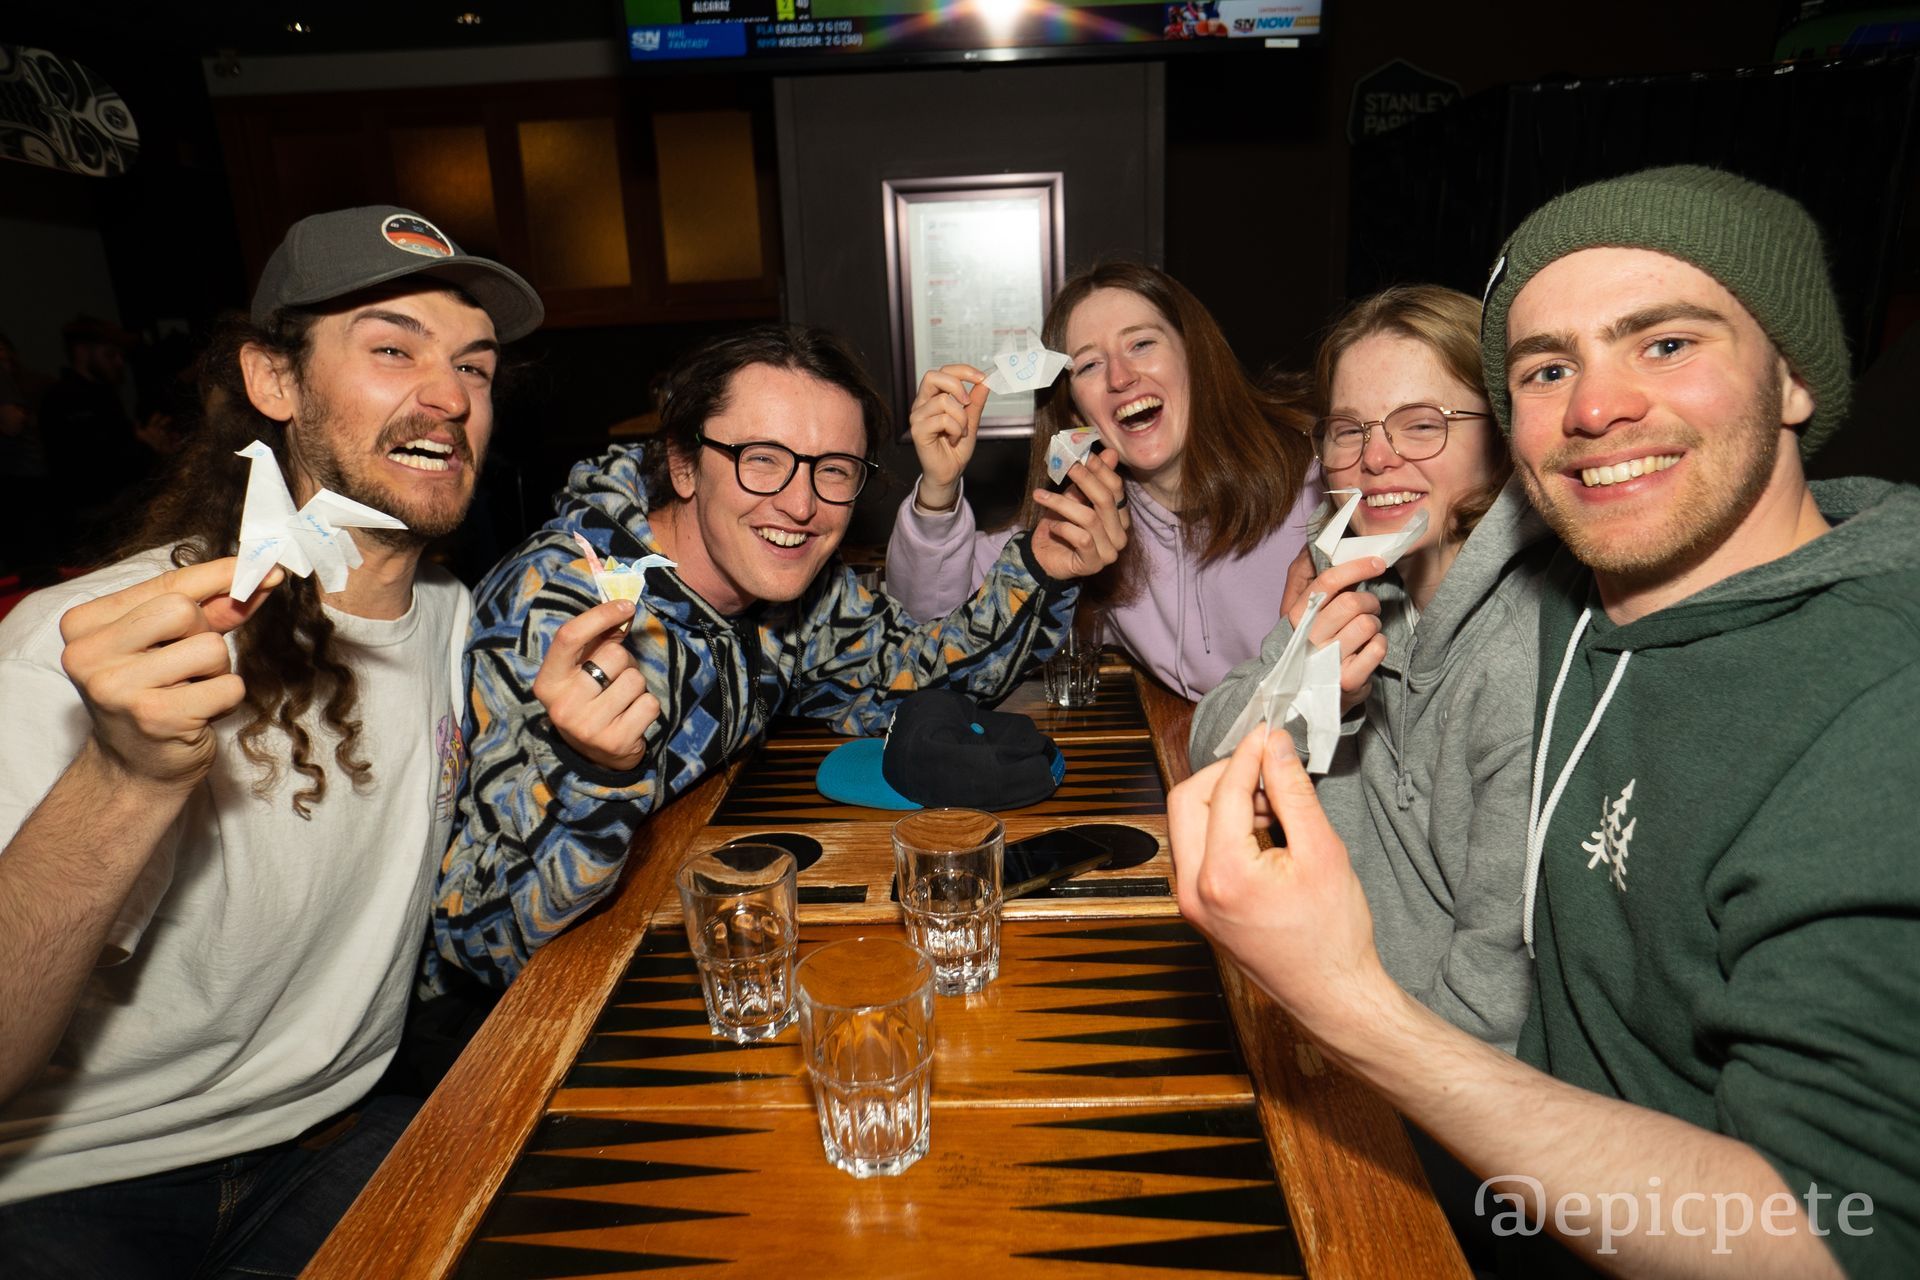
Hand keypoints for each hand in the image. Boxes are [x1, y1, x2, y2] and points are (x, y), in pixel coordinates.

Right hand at [58, 557, 279, 790]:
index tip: (262, 566)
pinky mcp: (154, 717)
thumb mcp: (171, 645)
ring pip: (210, 648)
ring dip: (217, 671)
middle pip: (184, 610)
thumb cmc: (155, 696)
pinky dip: (225, 699)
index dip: (220, 575)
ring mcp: (118, 687)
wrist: (135, 769)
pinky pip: (226, 686)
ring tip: (189, 691)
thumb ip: (212, 609)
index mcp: (84, 624)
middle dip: (206, 634)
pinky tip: (196, 713)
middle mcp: (89, 653)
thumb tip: (263, 577)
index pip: (166, 584)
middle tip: (189, 666)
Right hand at [533, 599, 658, 771]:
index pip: (569, 637)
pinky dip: (648, 706)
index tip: (626, 606)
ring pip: (635, 679)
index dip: (600, 616)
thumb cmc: (590, 701)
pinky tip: (632, 717)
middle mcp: (563, 705)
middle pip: (613, 655)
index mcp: (548, 682)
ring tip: (623, 700)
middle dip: (624, 662)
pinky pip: (650, 704)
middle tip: (616, 679)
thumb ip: (597, 642)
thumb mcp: (581, 672)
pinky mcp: (615, 742)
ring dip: (637, 686)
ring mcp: (588, 726)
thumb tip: (623, 610)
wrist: (594, 756)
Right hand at [906, 364, 988, 510]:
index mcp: (932, 397)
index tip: (981, 378)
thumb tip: (985, 382)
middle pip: (933, 376)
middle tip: (968, 403)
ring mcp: (917, 417)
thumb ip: (976, 401)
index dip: (962, 370)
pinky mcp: (918, 431)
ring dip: (961, 417)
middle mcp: (922, 404)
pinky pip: (943, 419)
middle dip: (957, 386)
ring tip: (961, 431)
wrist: (949, 472)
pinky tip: (953, 439)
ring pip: (944, 401)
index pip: (943, 372)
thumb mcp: (971, 420)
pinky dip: (955, 429)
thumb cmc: (955, 448)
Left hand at [1028, 448, 1129, 581]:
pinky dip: (1063, 528)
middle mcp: (1119, 535)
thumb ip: (1090, 479)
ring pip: (1090, 518)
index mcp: (1119, 516)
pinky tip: (1052, 526)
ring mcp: (1109, 552)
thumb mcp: (1073, 498)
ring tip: (1041, 496)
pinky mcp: (1093, 564)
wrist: (1044, 557)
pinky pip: (1082, 539)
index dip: (1099, 469)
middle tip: (1064, 465)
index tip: (1080, 453)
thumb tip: (1109, 452)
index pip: (1116, 488)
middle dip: (1084, 479)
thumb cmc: (1061, 526)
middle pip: (1105, 500)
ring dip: (1062, 503)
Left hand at [1169, 726, 1385, 1030]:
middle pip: (1187, 800)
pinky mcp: (1198, 908)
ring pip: (1188, 823)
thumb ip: (1293, 792)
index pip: (1221, 790)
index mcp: (1222, 875)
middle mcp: (1193, 889)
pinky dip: (1224, 828)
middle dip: (1225, 775)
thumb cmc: (1333, 936)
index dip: (1248, 754)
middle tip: (1267, 769)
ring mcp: (1191, 901)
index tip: (1269, 734)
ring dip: (1224, 801)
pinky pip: (1198, 849)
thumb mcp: (1322, 852)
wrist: (1331, 995)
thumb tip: (1274, 747)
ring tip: (1275, 806)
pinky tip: (1264, 831)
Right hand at [1285, 547, 1386, 714]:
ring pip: (1368, 624)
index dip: (1356, 567)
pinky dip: (1380, 645)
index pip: (1327, 582)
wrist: (1305, 697)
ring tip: (1365, 632)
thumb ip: (1319, 587)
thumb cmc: (1313, 647)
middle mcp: (1308, 638)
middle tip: (1369, 607)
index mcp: (1296, 617)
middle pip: (1351, 602)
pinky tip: (1369, 650)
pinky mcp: (1346, 681)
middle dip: (1368, 601)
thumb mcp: (1307, 616)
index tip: (1377, 563)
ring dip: (1373, 624)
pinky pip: (1378, 648)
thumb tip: (1337, 552)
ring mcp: (1326, 661)